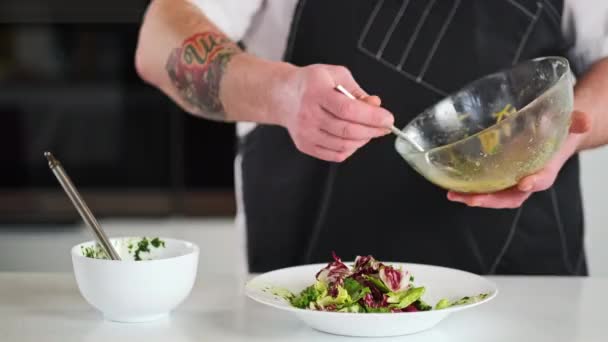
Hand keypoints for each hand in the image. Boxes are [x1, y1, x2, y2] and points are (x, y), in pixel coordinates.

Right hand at [275, 64, 393, 161]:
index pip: (347, 109)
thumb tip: (375, 105)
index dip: (371, 117)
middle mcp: (308, 113)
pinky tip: (353, 139)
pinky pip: (335, 155)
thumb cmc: (311, 83)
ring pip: (343, 145)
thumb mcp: (336, 75)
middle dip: (372, 130)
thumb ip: (357, 90)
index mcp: (316, 91)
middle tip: (384, 126)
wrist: (282, 95)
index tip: (387, 119)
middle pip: (347, 130)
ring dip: (363, 140)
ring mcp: (306, 132)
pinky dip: (350, 149)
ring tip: (368, 130)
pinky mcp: (305, 145)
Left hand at [447, 110, 590, 208]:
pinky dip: (469, 189)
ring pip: (495, 195)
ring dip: (474, 197)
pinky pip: (485, 187)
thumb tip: (582, 120)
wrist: (556, 136)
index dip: (534, 182)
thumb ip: (576, 122)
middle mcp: (527, 179)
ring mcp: (512, 180)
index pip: (542, 179)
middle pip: (511, 196)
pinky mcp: (500, 176)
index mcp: (546, 168)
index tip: (524, 184)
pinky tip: (452, 187)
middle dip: (492, 199)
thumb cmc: (561, 131)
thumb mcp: (570, 123)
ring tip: (454, 196)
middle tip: (473, 199)